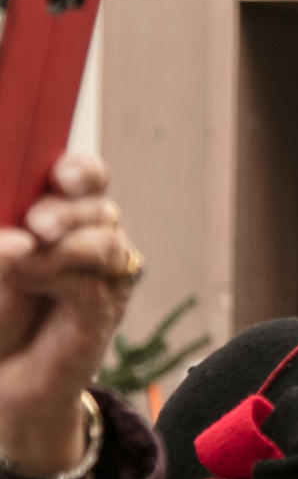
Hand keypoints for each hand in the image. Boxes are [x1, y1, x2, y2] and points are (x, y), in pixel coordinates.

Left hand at [0, 154, 136, 478]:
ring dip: (64, 248)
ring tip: (21, 266)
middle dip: (70, 210)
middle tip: (38, 225)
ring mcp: (100, 272)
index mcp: (57, 210)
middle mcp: (86, 235)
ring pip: (105, 242)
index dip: (81, 170)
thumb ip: (2, 243)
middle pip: (99, 205)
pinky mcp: (105, 307)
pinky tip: (34, 282)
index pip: (84, 177)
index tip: (61, 175)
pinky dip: (62, 277)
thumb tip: (20, 241)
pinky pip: (95, 282)